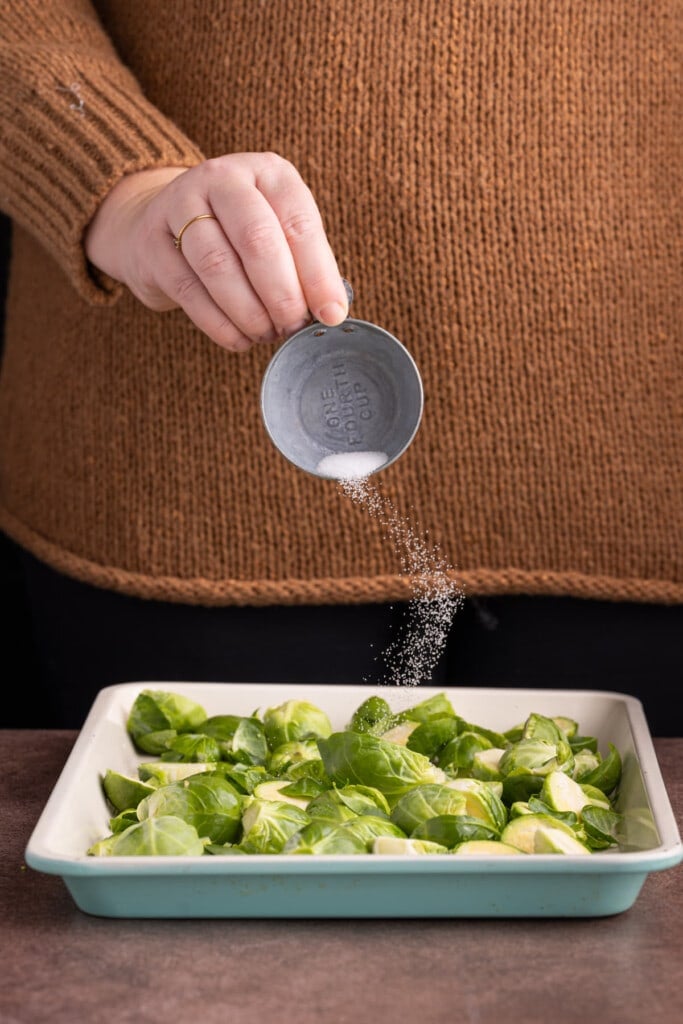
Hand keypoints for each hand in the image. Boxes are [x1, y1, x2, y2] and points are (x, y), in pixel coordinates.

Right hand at [84, 154, 348, 351]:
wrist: (161, 223)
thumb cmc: (236, 235)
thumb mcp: (278, 234)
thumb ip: (304, 266)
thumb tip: (332, 310)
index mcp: (267, 173)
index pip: (298, 222)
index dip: (318, 274)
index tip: (331, 314)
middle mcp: (222, 178)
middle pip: (256, 239)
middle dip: (281, 294)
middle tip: (292, 327)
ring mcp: (179, 205)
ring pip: (218, 265)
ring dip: (248, 312)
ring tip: (266, 334)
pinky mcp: (151, 242)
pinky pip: (188, 290)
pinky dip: (218, 323)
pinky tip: (238, 339)